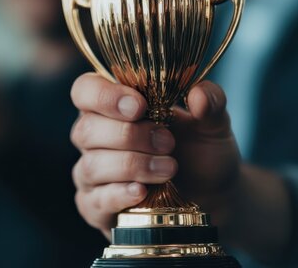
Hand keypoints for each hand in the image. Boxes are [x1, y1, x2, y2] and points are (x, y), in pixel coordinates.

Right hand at [70, 73, 239, 237]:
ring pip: (92, 166)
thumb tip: (199, 95)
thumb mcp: (211, 124)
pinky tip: (141, 192)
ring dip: (132, 165)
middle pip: (86, 130)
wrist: (212, 197)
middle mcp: (93, 138)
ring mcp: (91, 174)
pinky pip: (94, 201)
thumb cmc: (200, 152)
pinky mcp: (95, 207)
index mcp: (110, 106)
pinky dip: (118, 195)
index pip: (85, 90)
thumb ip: (210, 103)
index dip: (104, 96)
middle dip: (129, 135)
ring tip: (169, 168)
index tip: (139, 107)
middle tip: (168, 142)